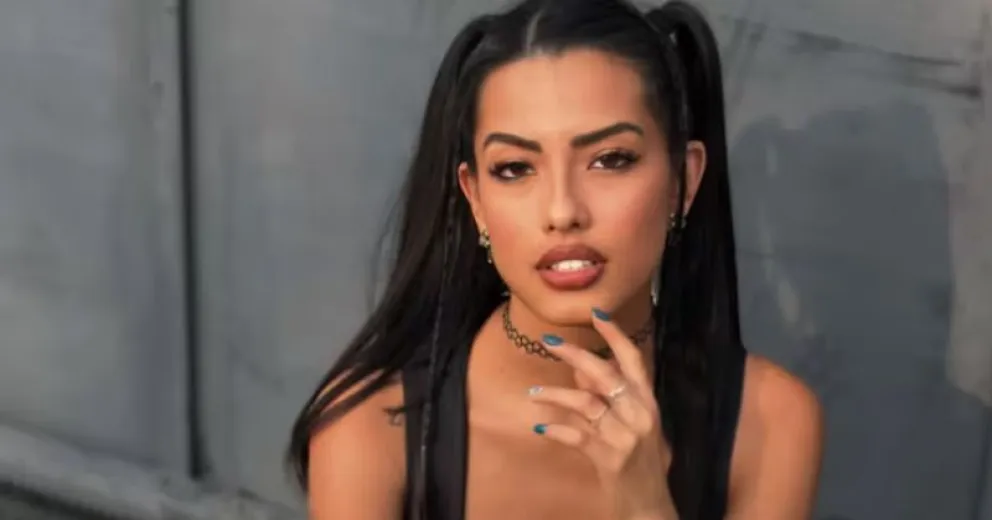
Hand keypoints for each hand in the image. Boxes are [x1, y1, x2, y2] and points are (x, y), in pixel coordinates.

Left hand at [528, 308, 677, 519]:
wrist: (648, 507)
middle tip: (549, 343)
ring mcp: (625, 436)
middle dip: (575, 355)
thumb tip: (580, 372)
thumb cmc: (638, 462)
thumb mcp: (630, 425)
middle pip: (605, 374)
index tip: (596, 314)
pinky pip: (575, 436)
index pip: (634, 360)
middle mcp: (640, 415)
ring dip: (555, 395)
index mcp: (648, 403)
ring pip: (585, 403)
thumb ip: (607, 398)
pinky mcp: (609, 458)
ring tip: (533, 395)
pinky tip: (539, 428)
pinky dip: (555, 430)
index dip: (615, 335)